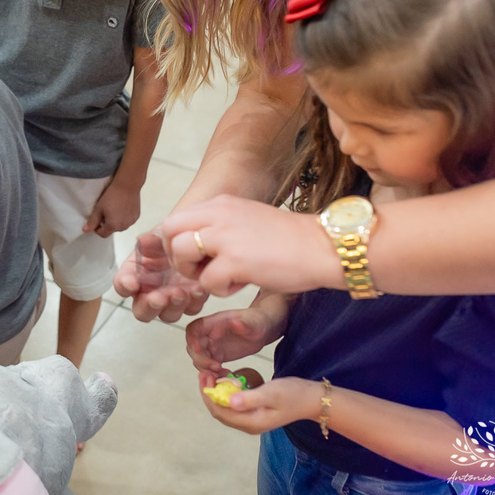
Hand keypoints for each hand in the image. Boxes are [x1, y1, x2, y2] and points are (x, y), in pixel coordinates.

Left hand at [83, 177, 139, 236]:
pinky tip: (122, 208)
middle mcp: (123, 227)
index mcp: (113, 226)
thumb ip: (92, 221)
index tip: (97, 219)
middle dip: (107, 224)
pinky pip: (128, 221)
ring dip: (116, 222)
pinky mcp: (136, 217)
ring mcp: (131, 222)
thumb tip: (85, 230)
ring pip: (120, 226)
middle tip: (105, 212)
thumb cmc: (112, 196)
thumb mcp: (99, 208)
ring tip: (114, 210)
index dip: (97, 228)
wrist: (127, 185)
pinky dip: (124, 218)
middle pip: (112, 230)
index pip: (103, 234)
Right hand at [113, 232, 208, 322]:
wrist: (198, 240)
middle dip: (149, 306)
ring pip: (167, 315)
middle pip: (142, 311)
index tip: (131, 283)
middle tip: (159, 297)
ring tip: (181, 293)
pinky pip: (191, 308)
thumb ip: (152, 239)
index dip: (124, 285)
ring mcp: (171, 299)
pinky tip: (198, 288)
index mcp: (136, 274)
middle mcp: (150, 291)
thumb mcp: (162, 233)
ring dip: (173, 307)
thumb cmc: (175, 236)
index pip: (122, 285)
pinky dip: (194, 301)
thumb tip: (142, 241)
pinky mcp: (191, 301)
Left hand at [162, 195, 340, 296]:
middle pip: (169, 231)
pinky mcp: (236, 261)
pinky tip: (242, 284)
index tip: (195, 258)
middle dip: (176, 256)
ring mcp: (225, 236)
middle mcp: (219, 214)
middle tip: (198, 271)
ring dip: (194, 273)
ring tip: (220, 278)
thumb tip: (198, 244)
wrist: (324, 247)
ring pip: (180, 253)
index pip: (176, 218)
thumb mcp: (248, 219)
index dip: (177, 243)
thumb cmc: (291, 240)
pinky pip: (206, 281)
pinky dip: (220, 290)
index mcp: (221, 204)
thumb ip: (222, 225)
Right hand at [185, 308, 275, 377]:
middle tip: (216, 368)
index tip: (199, 350)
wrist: (262, 329)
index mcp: (214, 322)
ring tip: (223, 374)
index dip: (192, 340)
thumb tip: (236, 323)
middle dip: (201, 360)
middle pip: (193, 347)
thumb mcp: (253, 323)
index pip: (194, 329)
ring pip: (198, 359)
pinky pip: (208, 366)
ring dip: (206, 369)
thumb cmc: (257, 322)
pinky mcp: (217, 356)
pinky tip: (226, 375)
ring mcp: (212, 346)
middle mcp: (209, 334)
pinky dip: (213, 373)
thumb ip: (245, 324)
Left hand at [200, 376, 320, 434]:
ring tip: (214, 374)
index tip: (204, 376)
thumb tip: (229, 401)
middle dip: (210, 392)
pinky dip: (227, 393)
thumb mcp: (271, 393)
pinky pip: (234, 405)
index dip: (208, 395)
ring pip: (225, 408)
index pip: (220, 412)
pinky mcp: (254, 413)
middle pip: (220, 411)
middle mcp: (248, 425)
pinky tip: (228, 379)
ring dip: (217, 392)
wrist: (311, 399)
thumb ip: (250, 398)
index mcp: (251, 423)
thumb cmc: (292, 394)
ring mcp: (251, 420)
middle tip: (205, 372)